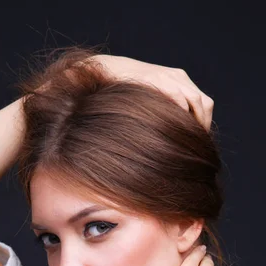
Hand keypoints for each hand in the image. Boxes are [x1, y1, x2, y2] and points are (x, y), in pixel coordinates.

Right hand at [88, 54, 213, 131]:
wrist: (110, 70)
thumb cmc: (129, 91)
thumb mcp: (152, 99)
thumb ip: (165, 110)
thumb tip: (175, 137)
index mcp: (180, 81)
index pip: (204, 103)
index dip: (204, 123)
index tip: (200, 142)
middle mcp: (178, 77)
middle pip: (203, 103)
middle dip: (202, 125)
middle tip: (197, 145)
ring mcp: (167, 76)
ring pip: (194, 99)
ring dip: (195, 122)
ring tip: (188, 140)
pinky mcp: (155, 78)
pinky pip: (176, 95)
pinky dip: (181, 112)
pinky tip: (175, 128)